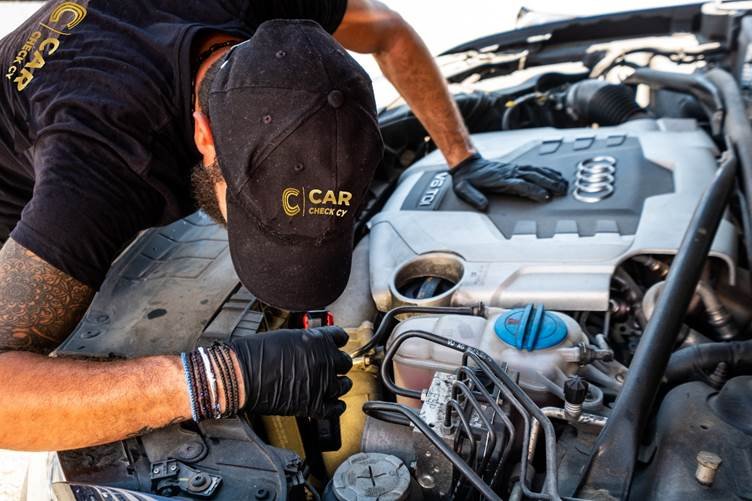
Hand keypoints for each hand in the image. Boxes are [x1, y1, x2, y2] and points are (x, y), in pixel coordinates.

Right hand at [229, 326, 352, 417]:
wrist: (241, 375)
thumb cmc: (256, 353)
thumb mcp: (287, 336)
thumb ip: (307, 342)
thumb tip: (312, 348)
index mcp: (318, 340)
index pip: (340, 338)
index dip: (337, 342)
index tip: (336, 346)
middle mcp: (324, 360)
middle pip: (344, 362)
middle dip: (338, 364)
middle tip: (331, 367)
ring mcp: (321, 383)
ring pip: (344, 385)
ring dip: (339, 385)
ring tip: (333, 386)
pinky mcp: (313, 405)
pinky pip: (336, 408)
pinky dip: (336, 407)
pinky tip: (333, 404)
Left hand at [451, 153, 568, 210]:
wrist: (466, 165)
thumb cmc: (466, 179)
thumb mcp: (464, 190)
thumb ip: (474, 198)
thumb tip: (484, 207)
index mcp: (499, 179)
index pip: (520, 185)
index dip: (533, 190)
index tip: (545, 196)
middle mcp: (509, 173)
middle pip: (533, 177)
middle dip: (549, 183)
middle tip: (562, 191)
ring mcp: (513, 169)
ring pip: (536, 171)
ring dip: (551, 177)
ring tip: (564, 184)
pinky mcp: (515, 167)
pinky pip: (533, 168)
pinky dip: (546, 171)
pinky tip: (555, 175)